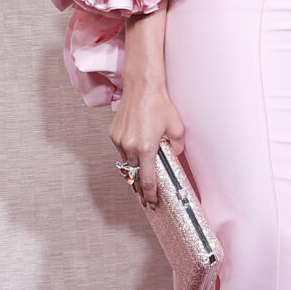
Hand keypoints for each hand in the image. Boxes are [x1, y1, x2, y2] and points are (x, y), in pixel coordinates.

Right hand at [108, 81, 185, 207]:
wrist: (142, 87)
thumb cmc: (159, 104)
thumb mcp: (177, 128)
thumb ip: (177, 147)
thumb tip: (173, 156)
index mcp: (146, 148)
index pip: (148, 179)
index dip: (150, 194)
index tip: (152, 202)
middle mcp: (130, 146)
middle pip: (134, 175)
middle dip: (141, 188)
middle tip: (146, 199)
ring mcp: (119, 140)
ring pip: (127, 163)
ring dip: (134, 170)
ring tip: (142, 178)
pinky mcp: (113, 134)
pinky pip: (122, 150)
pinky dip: (129, 154)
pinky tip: (136, 153)